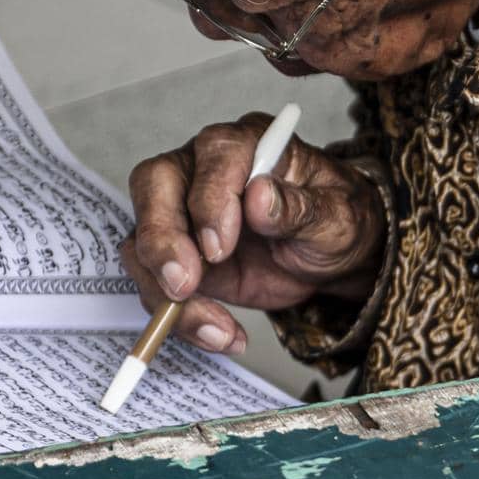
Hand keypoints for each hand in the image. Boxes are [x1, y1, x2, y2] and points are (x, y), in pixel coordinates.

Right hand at [121, 112, 386, 354]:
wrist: (331, 257)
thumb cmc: (335, 221)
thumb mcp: (336, 217)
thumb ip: (298, 208)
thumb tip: (259, 197)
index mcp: (246, 144)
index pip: (212, 156)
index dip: (209, 200)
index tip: (219, 247)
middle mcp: (203, 169)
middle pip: (154, 186)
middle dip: (161, 239)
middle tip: (183, 286)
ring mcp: (182, 211)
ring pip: (142, 239)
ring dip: (165, 290)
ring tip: (214, 329)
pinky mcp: (177, 254)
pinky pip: (155, 281)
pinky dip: (180, 316)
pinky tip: (221, 334)